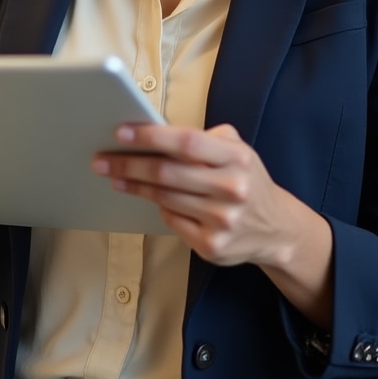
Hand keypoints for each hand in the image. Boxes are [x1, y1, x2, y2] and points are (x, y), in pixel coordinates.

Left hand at [93, 123, 306, 268]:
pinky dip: (159, 208)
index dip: (151, 137)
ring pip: (164, 198)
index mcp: (237, 158)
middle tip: (101, 159)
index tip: (121, 132)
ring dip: (134, 187)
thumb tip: (154, 132)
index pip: (186, 143)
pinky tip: (148, 198)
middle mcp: (232, 188)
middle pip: (167, 174)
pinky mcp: (212, 246)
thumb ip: (203, 139)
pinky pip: (172, 221)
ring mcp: (222, 220)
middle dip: (128, 165)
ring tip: (114, 176)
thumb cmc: (245, 178)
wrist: (276, 228)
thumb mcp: (237, 150)